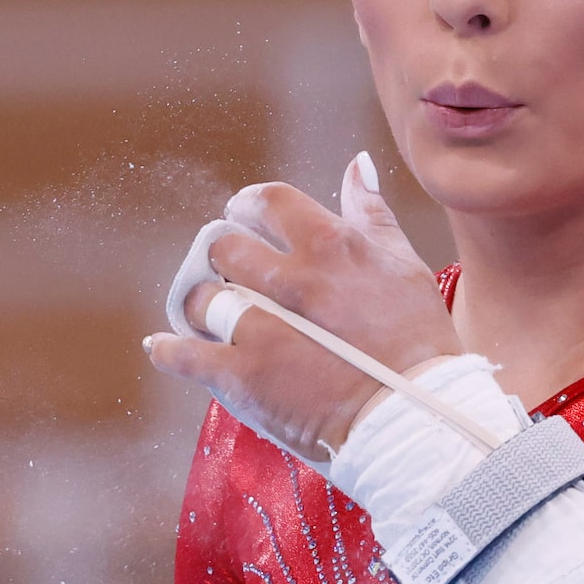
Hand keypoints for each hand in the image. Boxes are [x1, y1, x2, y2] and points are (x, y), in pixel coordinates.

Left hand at [146, 156, 460, 462]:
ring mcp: (262, 327)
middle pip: (226, 247)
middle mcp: (291, 279)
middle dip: (221, 255)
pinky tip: (162, 346)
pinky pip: (184, 353)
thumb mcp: (405, 265)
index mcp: (331, 245)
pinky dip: (167, 348)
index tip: (242, 214)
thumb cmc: (421, 343)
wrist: (417, 419)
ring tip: (204, 312)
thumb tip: (357, 164)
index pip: (270, 202)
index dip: (248, 204)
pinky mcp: (243, 376)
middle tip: (225, 268)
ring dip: (200, 302)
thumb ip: (372, 213)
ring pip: (203, 298)